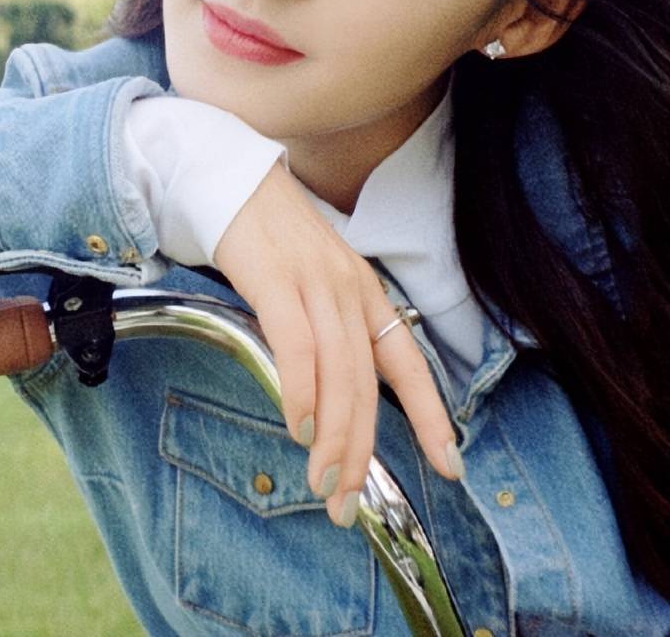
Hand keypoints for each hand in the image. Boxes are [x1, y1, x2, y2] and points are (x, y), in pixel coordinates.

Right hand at [213, 161, 460, 527]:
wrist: (226, 175)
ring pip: (340, 374)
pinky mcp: (276, 279)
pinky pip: (297, 346)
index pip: (408, 361)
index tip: (450, 465)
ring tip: (325, 482)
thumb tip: (323, 387)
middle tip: (348, 501)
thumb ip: (324, 324)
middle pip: (369, 383)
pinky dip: (301, 391)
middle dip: (363, 450)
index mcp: (362, 290)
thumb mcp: (309, 277)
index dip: (431, 415)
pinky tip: (297, 425)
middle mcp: (349, 289)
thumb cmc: (262, 232)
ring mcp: (315, 282)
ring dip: (334, 437)